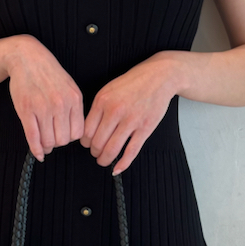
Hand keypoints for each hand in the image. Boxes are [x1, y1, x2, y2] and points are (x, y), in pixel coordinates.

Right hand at [5, 36, 83, 160]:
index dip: (70, 138)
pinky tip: (38, 153)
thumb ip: (73, 109)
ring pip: (49, 141)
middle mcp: (60, 104)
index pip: (78, 133)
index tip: (64, 136)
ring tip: (43, 141)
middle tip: (52, 138)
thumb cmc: (48, 73)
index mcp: (74, 99)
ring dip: (46, 146)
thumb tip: (73, 134)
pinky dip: (35, 149)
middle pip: (63, 140)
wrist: (27, 57)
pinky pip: (33, 137)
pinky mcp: (26, 110)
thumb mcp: (69, 87)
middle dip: (57, 143)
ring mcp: (43, 108)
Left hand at [80, 53, 177, 173]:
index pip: (86, 131)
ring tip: (104, 160)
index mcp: (102, 101)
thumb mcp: (109, 89)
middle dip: (94, 152)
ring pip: (112, 149)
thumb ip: (98, 109)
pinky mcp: (145, 128)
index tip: (88, 145)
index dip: (85, 142)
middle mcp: (115, 111)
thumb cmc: (133, 83)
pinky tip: (117, 169)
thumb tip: (87, 131)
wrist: (159, 76)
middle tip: (96, 154)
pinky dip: (123, 164)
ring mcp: (131, 120)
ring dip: (105, 159)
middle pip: (97, 142)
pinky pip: (131, 151)